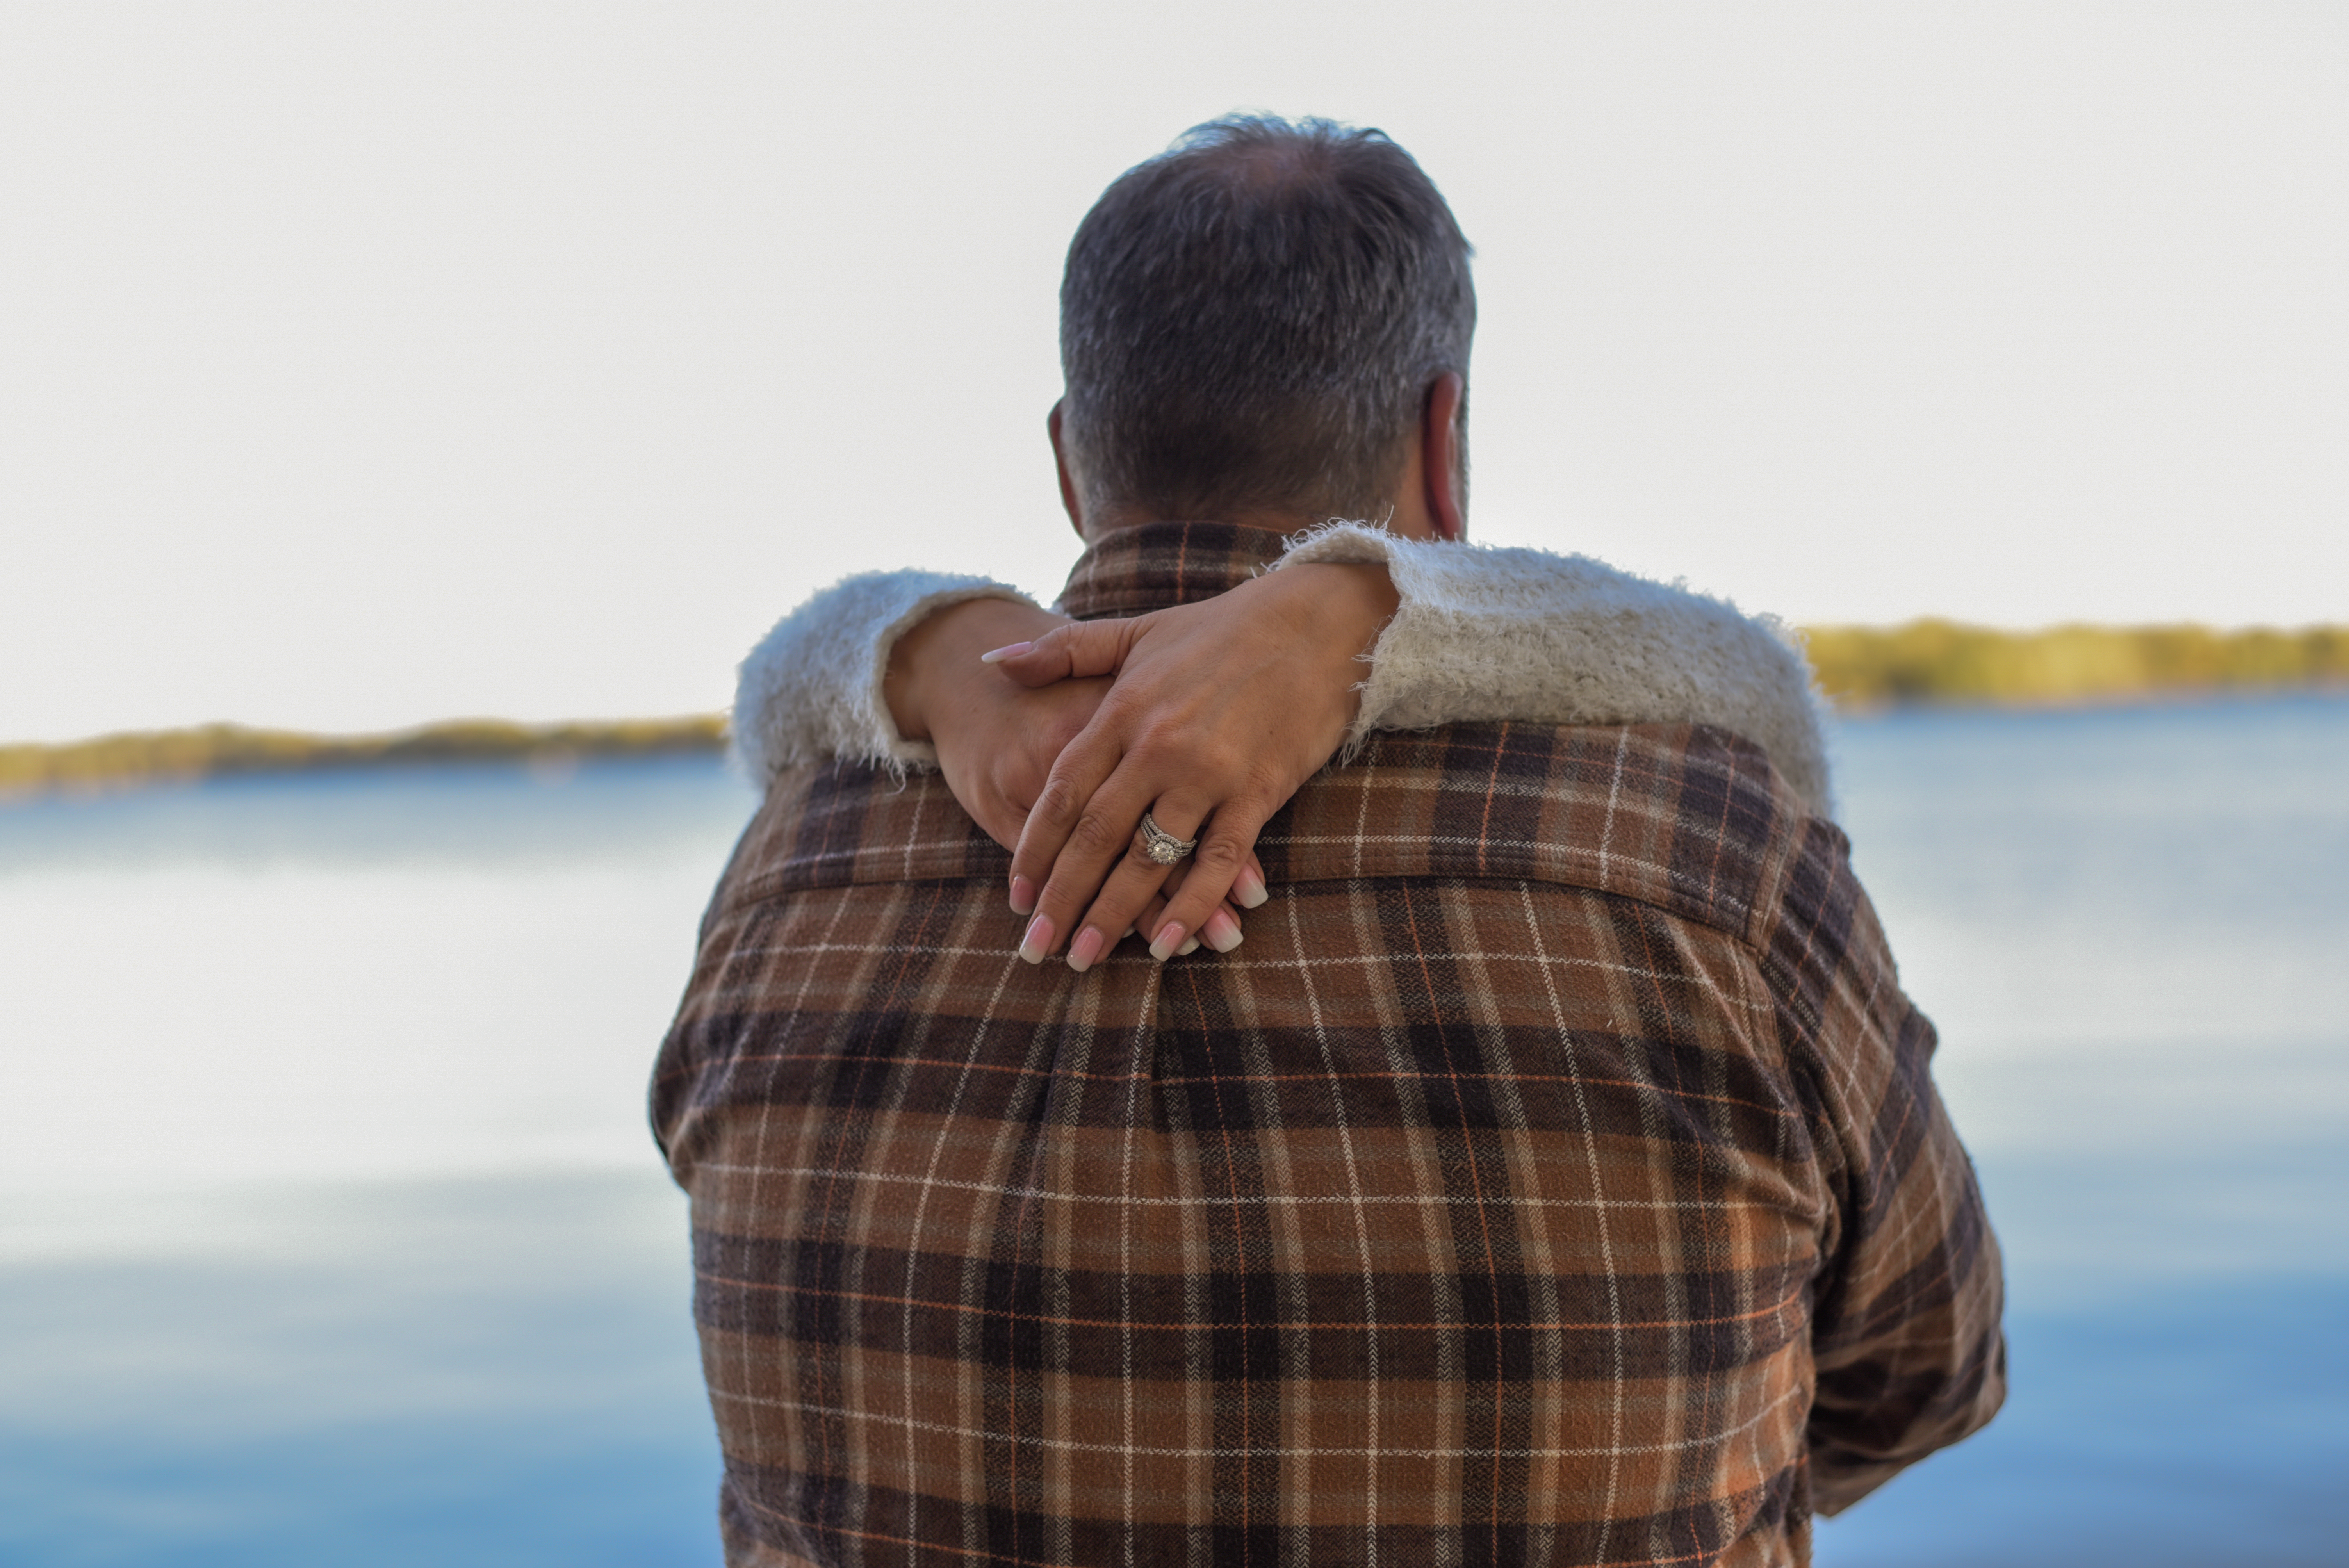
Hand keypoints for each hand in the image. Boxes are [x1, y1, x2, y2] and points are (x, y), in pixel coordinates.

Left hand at [886, 595, 1267, 962]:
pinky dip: (1191, 906)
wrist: (1317, 623)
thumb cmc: (1223, 629)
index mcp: (1123, 709)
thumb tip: (993, 662)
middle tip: (1036, 948)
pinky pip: (1218, 860)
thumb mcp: (1136, 632)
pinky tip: (1166, 945)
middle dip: (1062, 898)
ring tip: (1085, 957)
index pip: (1063, 793)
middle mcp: (1158, 745)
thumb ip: (1064, 653)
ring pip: (1149, 857)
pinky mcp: (1259, 791)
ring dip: (1114, 914)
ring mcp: (1209, 772)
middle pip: (1095, 836)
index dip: (1035, 849)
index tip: (1017, 896)